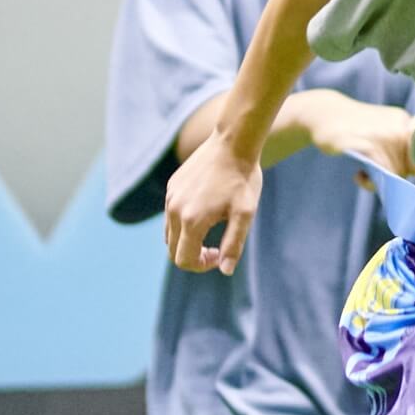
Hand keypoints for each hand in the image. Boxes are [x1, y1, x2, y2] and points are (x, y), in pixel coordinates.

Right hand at [163, 133, 262, 274]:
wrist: (232, 144)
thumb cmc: (242, 180)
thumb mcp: (245, 214)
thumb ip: (234, 244)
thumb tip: (225, 270)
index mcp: (191, 220)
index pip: (183, 260)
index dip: (201, 266)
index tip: (219, 256)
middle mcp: (174, 210)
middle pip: (172, 251)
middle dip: (193, 256)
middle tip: (216, 248)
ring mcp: (170, 198)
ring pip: (169, 234)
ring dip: (187, 240)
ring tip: (212, 230)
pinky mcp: (171, 187)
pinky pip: (170, 215)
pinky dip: (183, 223)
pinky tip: (206, 211)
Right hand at [307, 96, 414, 179]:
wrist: (323, 112)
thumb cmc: (354, 128)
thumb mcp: (382, 130)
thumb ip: (399, 148)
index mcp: (405, 121)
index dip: (413, 168)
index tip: (400, 172)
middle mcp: (399, 126)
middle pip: (409, 167)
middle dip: (393, 177)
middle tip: (374, 173)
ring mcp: (385, 135)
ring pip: (396, 173)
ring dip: (379, 181)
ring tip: (363, 174)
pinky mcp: (369, 145)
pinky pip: (381, 174)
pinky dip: (370, 182)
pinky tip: (359, 175)